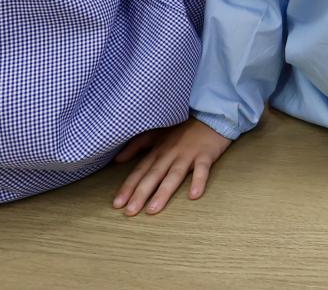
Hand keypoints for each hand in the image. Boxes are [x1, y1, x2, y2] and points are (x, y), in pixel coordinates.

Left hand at [113, 117, 232, 215]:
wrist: (210, 114)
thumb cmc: (183, 128)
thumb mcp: (157, 134)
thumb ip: (137, 145)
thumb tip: (118, 159)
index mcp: (158, 150)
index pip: (140, 171)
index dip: (128, 187)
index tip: (117, 204)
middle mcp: (170, 153)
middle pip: (153, 175)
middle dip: (141, 194)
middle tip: (130, 212)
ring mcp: (188, 154)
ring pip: (174, 175)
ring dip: (163, 192)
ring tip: (153, 209)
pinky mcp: (206, 155)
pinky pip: (202, 169)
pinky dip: (198, 181)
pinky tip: (194, 195)